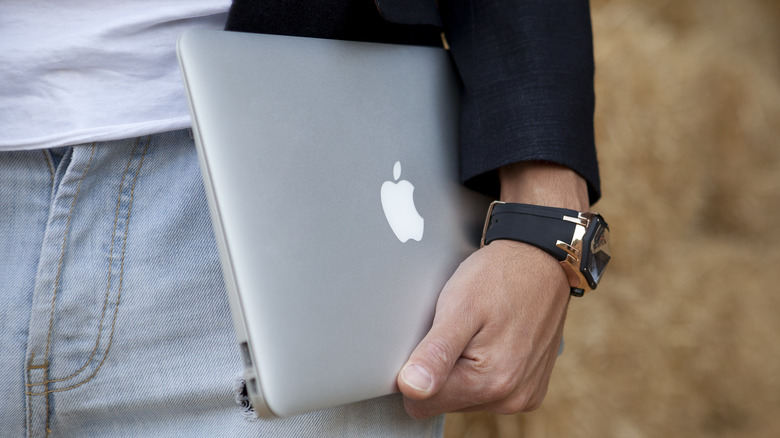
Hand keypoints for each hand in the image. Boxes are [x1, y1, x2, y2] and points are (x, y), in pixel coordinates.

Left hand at [396, 161, 587, 417]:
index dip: (415, 372)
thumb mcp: (459, 306)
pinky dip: (482, 368)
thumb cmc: (499, 276)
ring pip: (464, 398)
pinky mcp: (531, 388)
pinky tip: (489, 338)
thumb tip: (412, 389)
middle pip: (444, 402)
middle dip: (441, 370)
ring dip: (462, 368)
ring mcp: (523, 395)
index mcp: (488, 382)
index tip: (430, 341)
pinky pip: (489, 392)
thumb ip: (435, 352)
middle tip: (455, 330)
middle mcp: (509, 397)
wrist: (542, 259)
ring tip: (474, 331)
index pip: (420, 404)